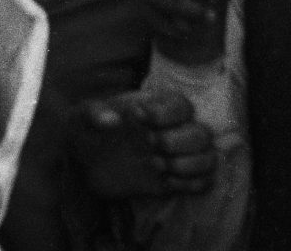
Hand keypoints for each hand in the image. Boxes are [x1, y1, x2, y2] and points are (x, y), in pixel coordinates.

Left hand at [70, 89, 216, 198]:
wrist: (82, 164)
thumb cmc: (84, 131)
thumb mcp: (81, 117)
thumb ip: (95, 114)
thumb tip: (112, 119)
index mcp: (151, 108)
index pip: (180, 104)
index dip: (166, 112)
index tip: (138, 118)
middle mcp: (168, 130)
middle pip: (202, 133)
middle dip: (179, 141)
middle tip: (150, 145)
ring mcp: (173, 156)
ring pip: (208, 157)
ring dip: (189, 165)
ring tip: (159, 165)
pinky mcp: (172, 180)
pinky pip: (203, 183)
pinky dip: (191, 185)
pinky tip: (166, 182)